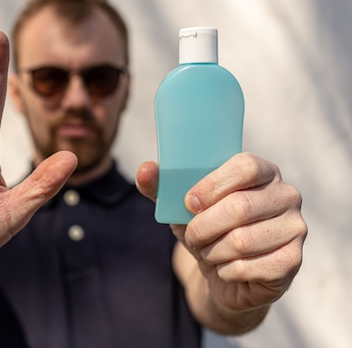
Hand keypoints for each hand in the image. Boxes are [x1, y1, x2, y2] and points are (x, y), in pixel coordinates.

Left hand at [137, 153, 306, 312]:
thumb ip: (161, 186)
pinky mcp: (293, 260)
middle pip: (240, 207)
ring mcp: (295, 228)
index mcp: (262, 171)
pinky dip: (226, 270)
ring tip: (208, 250)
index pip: (245, 167)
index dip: (212, 185)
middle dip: (203, 226)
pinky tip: (225, 267)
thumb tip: (145, 170)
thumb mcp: (181, 206)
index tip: (189, 202)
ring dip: (212, 251)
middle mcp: (286, 195)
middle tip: (192, 235)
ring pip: (242, 240)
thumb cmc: (207, 228)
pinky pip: (251, 267)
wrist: (226, 272)